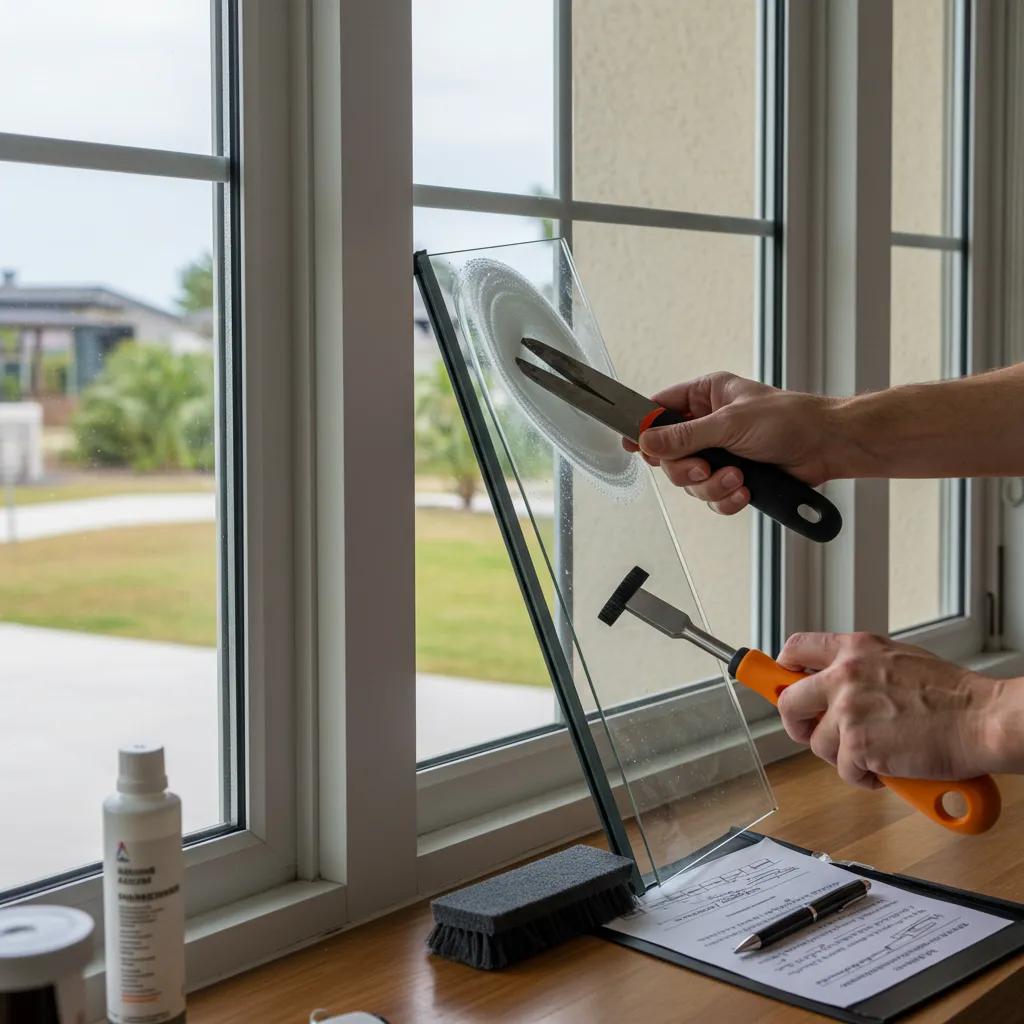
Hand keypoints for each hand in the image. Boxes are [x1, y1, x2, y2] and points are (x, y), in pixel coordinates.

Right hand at [623, 373, 842, 515]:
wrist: (828, 447)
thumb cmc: (790, 419)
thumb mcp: (730, 423)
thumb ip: (685, 435)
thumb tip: (647, 441)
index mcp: (706, 396)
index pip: (661, 409)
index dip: (645, 427)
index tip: (632, 445)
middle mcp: (709, 425)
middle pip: (670, 455)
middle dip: (687, 468)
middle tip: (705, 467)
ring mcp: (721, 453)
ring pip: (691, 481)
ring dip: (712, 485)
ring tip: (737, 479)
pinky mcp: (734, 479)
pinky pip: (712, 497)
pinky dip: (726, 499)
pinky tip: (745, 491)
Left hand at [774, 632, 1003, 787]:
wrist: (983, 719)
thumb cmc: (952, 695)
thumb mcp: (897, 660)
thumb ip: (860, 667)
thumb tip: (832, 681)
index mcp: (854, 649)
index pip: (795, 648)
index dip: (781, 669)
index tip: (777, 682)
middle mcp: (845, 675)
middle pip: (787, 702)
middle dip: (796, 724)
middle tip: (812, 734)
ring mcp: (849, 710)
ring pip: (818, 743)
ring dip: (842, 755)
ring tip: (875, 753)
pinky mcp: (858, 745)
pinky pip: (844, 770)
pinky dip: (863, 777)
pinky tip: (888, 768)